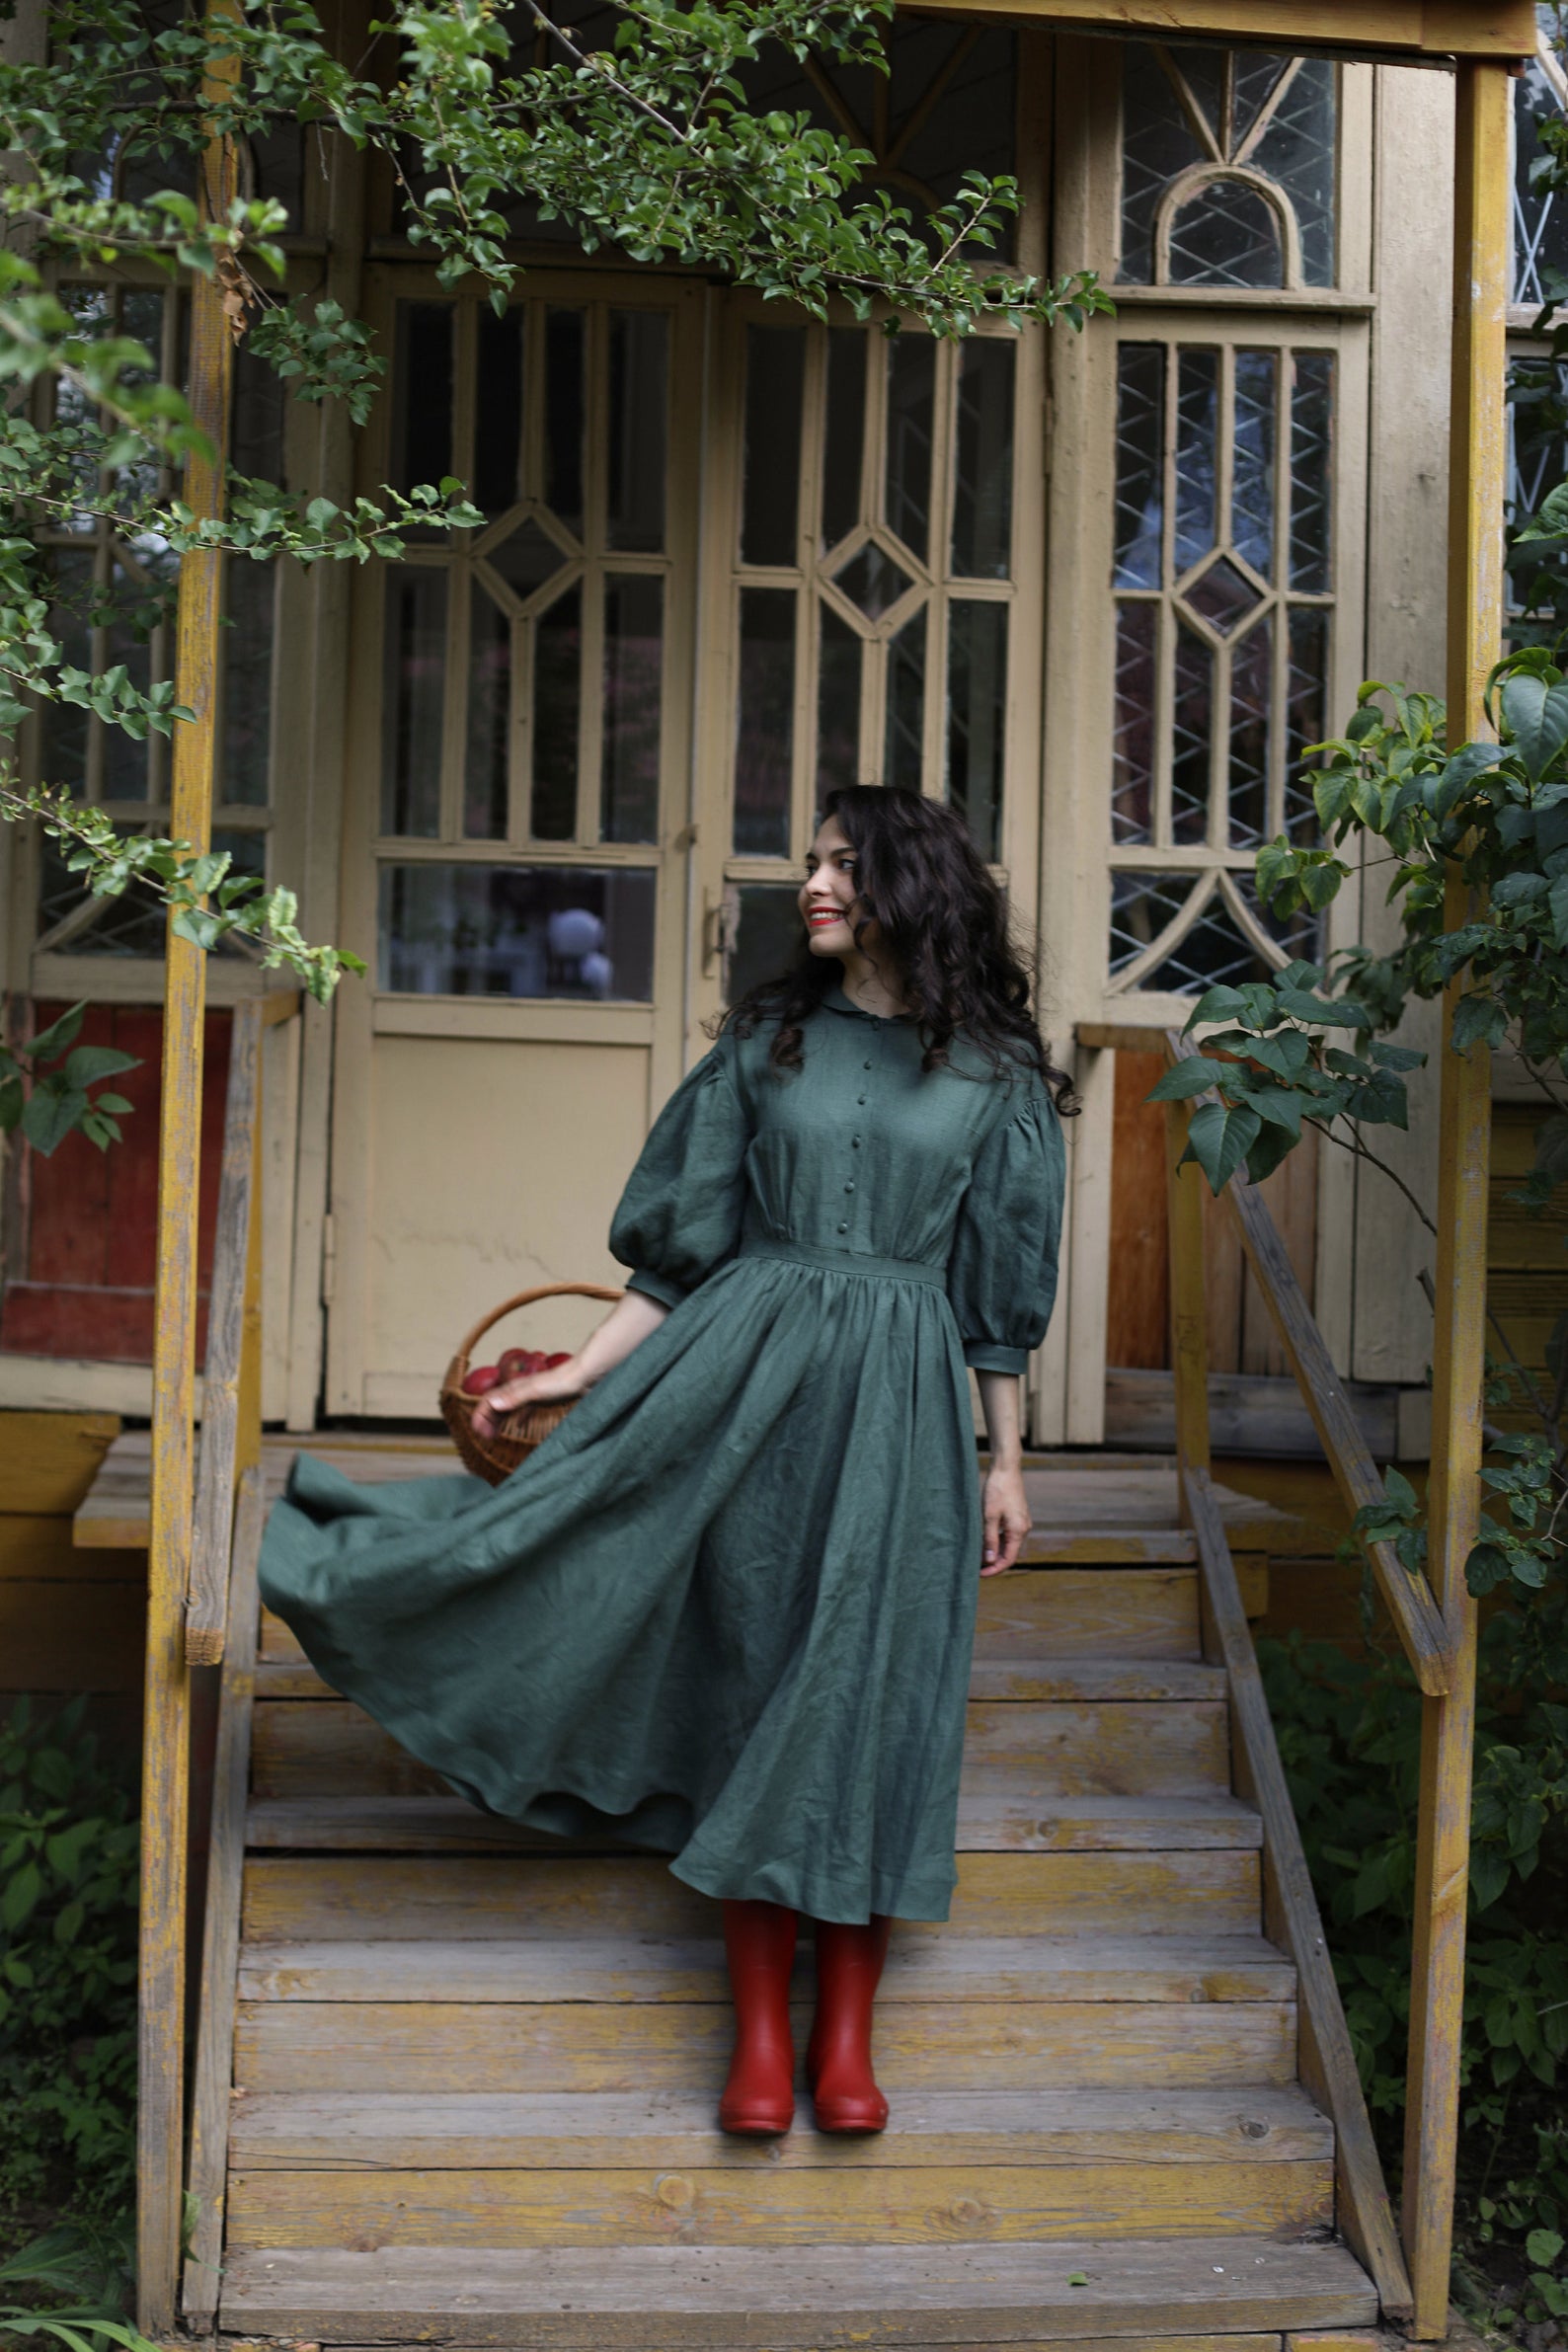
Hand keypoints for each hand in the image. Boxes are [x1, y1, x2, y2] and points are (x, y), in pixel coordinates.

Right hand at [472, 1356, 587, 1437]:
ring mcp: (531, 1394)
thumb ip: (514, 1398)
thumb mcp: (535, 1392)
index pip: (489, 1400)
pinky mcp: (543, 1399)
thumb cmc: (561, 1382)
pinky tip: (518, 1427)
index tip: (478, 1432)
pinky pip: (525, 1409)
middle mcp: (520, 1390)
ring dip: (498, 1420)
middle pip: (496, 1404)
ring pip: (508, 1407)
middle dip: (486, 1420)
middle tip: (485, 1437)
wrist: (585, 1376)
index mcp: (515, 1388)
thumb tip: (493, 1405)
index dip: (480, 1415)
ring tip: (494, 1435)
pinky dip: (518, 1418)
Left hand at [981, 1463, 1029, 1577]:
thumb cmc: (997, 1491)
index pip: (1008, 1559)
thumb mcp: (989, 1517)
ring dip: (996, 1551)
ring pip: (1009, 1544)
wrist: (1006, 1469)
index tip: (980, 1574)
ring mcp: (1022, 1522)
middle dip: (994, 1562)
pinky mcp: (1018, 1516)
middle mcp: (1024, 1528)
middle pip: (1010, 1553)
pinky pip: (1009, 1534)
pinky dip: (998, 1540)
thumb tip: (990, 1561)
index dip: (994, 1569)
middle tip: (976, 1567)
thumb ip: (990, 1540)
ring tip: (979, 1554)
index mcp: (1018, 1531)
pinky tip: (985, 1539)